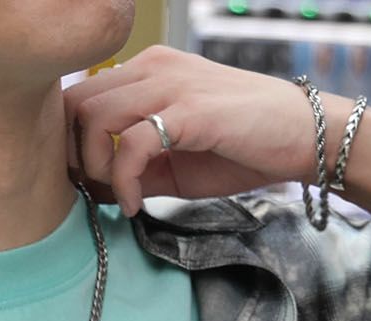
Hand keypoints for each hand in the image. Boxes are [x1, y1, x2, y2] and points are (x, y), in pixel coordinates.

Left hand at [64, 43, 356, 216]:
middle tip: (96, 192)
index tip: (88, 183)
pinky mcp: (188, 110)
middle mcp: (153, 67)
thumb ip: (133, 170)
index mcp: (146, 71)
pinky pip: (130, 143)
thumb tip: (90, 190)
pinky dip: (122, 181)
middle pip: (75, 103)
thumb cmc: (241, 148)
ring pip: (93, 117)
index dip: (70, 144)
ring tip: (119, 197)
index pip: (78, 96)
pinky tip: (134, 204)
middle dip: (73, 156)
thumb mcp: (173, 164)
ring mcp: (170, 84)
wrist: (300, 138)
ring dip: (94, 168)